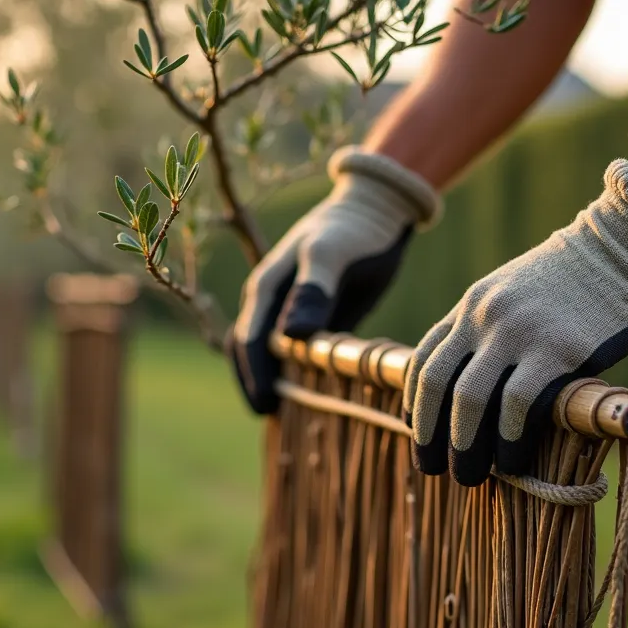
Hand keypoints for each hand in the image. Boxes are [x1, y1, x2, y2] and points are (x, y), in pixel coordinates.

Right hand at [227, 146, 439, 413]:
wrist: (378, 209)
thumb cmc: (354, 228)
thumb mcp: (333, 254)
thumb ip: (313, 292)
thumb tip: (289, 337)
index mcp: (266, 287)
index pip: (249, 341)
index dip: (253, 375)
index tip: (265, 407)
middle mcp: (271, 302)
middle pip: (250, 353)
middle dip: (256, 385)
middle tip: (273, 418)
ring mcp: (291, 311)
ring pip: (272, 356)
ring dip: (275, 383)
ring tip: (288, 415)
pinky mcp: (316, 319)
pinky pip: (299, 355)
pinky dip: (299, 376)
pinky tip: (314, 396)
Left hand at [404, 159, 627, 485]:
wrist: (627, 246)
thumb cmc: (578, 279)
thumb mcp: (518, 292)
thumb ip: (493, 328)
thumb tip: (481, 379)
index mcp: (472, 304)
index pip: (425, 359)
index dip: (415, 402)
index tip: (419, 432)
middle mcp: (485, 317)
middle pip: (437, 384)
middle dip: (429, 433)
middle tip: (431, 468)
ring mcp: (518, 331)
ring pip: (469, 398)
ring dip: (464, 445)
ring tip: (469, 476)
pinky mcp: (557, 348)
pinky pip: (518, 403)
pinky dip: (509, 439)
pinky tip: (511, 461)